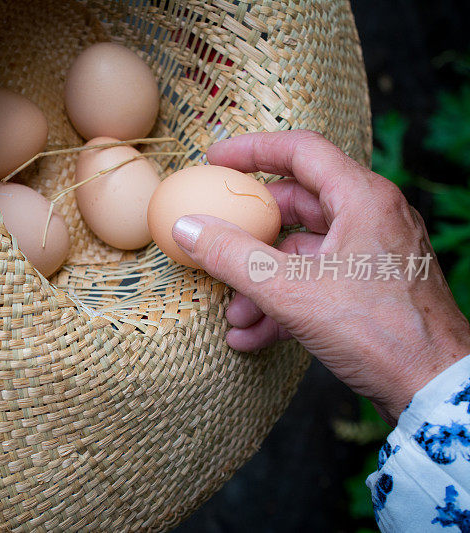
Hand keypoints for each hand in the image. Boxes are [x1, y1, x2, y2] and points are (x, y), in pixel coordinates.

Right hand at [171, 130, 469, 424]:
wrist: (435, 388)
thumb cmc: (379, 331)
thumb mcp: (290, 290)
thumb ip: (232, 256)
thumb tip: (187, 228)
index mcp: (362, 199)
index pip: (301, 151)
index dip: (252, 150)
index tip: (215, 161)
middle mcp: (371, 218)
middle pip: (295, 205)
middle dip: (249, 235)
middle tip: (214, 241)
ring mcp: (372, 255)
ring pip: (302, 252)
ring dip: (261, 281)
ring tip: (233, 315)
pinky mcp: (371, 290)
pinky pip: (316, 282)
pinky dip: (283, 303)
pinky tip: (252, 336)